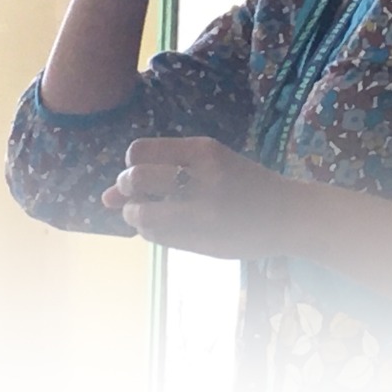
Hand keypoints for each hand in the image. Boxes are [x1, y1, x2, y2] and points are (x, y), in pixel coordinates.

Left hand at [101, 136, 300, 260]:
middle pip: (136, 178)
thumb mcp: (209, 163)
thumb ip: (162, 171)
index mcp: (205, 150)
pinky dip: (150, 233)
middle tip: (136, 194)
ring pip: (142, 214)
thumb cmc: (244, 183)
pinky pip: (157, 238)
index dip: (131, 163)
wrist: (287, 215)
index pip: (139, 151)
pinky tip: (164, 227)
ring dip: (135, 215)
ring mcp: (203, 213)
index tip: (142, 170)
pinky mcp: (203, 241)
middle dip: (125, 188)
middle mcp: (203, 179)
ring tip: (148, 214)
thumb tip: (105, 196)